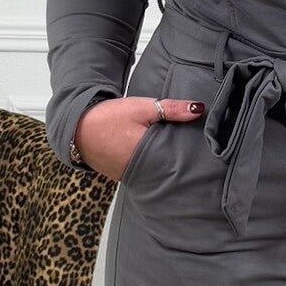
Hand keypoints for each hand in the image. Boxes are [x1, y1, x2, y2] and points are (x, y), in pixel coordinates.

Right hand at [73, 95, 203, 182]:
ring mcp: (132, 177)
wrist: (77, 128)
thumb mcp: (142, 108)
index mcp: (148, 157)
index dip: (194, 157)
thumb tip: (198, 108)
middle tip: (202, 156)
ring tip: (187, 158)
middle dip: (184, 163)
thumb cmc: (108, 118)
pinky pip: (147, 172)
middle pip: (171, 170)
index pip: (179, 162)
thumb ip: (171, 109)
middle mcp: (142, 172)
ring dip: (170, 165)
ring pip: (160, 172)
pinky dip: (155, 166)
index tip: (208, 153)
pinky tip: (163, 160)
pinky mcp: (126, 175)